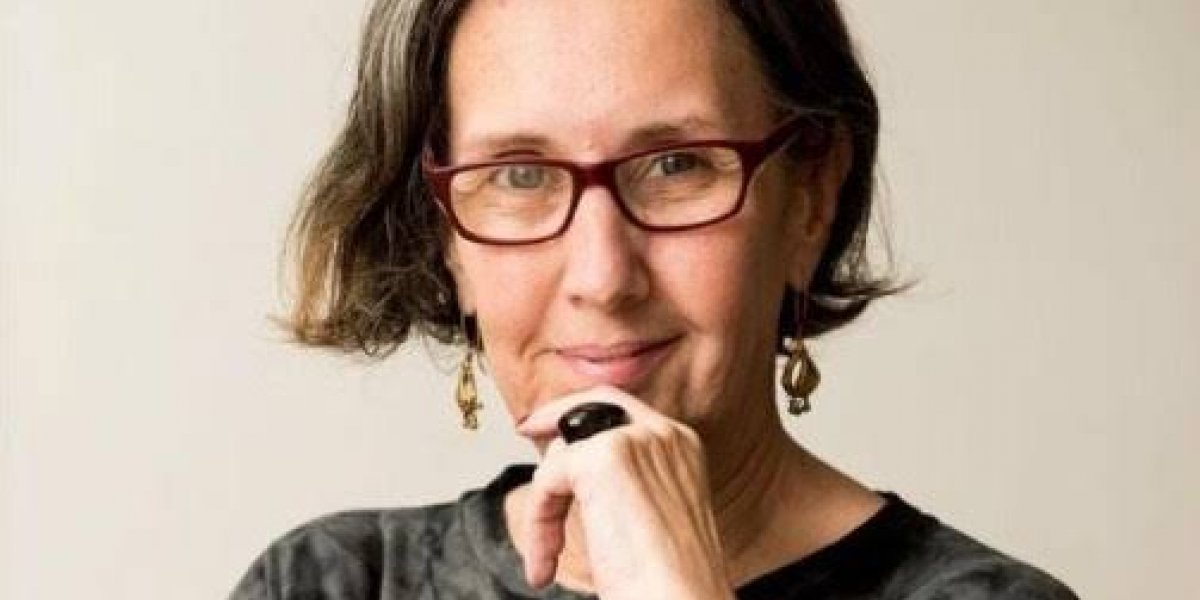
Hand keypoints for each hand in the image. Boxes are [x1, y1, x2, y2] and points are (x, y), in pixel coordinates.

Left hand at [516, 387, 734, 599]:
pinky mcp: (601, 459)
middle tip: (525, 434)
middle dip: (551, 419)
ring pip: (563, 453)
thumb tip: (577, 473)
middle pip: (591, 406)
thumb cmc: (670, 582)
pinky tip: (547, 563)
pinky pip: (547, 480)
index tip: (546, 427)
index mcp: (683, 447)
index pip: (624, 408)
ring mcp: (635, 442)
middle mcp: (664, 436)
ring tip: (548, 556)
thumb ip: (629, 486)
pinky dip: (538, 524)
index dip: (578, 411)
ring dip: (545, 506)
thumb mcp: (655, 519)